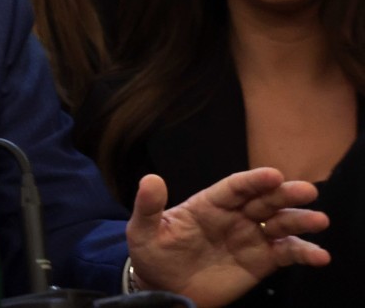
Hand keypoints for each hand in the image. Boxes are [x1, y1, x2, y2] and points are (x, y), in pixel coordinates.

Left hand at [126, 169, 330, 306]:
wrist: (164, 288)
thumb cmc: (154, 254)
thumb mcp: (144, 230)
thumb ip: (149, 206)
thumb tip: (151, 179)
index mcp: (209, 204)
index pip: (234, 187)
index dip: (253, 180)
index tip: (273, 174)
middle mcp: (234, 216)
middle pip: (263, 200)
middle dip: (284, 194)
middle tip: (307, 191)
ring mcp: (249, 238)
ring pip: (279, 224)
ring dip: (299, 221)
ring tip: (319, 220)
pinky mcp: (260, 261)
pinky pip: (285, 254)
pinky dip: (303, 253)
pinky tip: (319, 255)